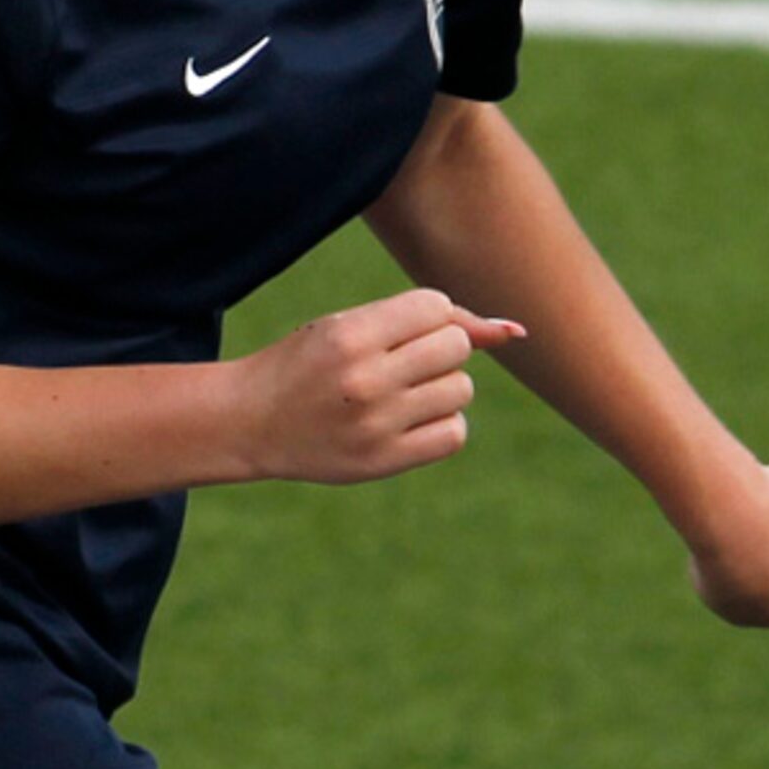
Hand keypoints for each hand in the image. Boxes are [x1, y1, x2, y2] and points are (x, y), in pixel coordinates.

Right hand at [231, 287, 525, 484]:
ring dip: (444, 385)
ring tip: (404, 389)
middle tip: (404, 358)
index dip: (429, 314)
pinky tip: (410, 418)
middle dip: (441, 347)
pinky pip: (454, 434)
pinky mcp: (384, 462)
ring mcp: (377, 425)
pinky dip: (442, 422)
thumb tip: (516, 331)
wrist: (252, 421)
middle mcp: (366, 380)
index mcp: (351, 335)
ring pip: (461, 390)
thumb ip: (425, 320)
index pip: (435, 306)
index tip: (402, 327)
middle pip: (455, 347)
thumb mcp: (350, 325)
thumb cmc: (309, 362)